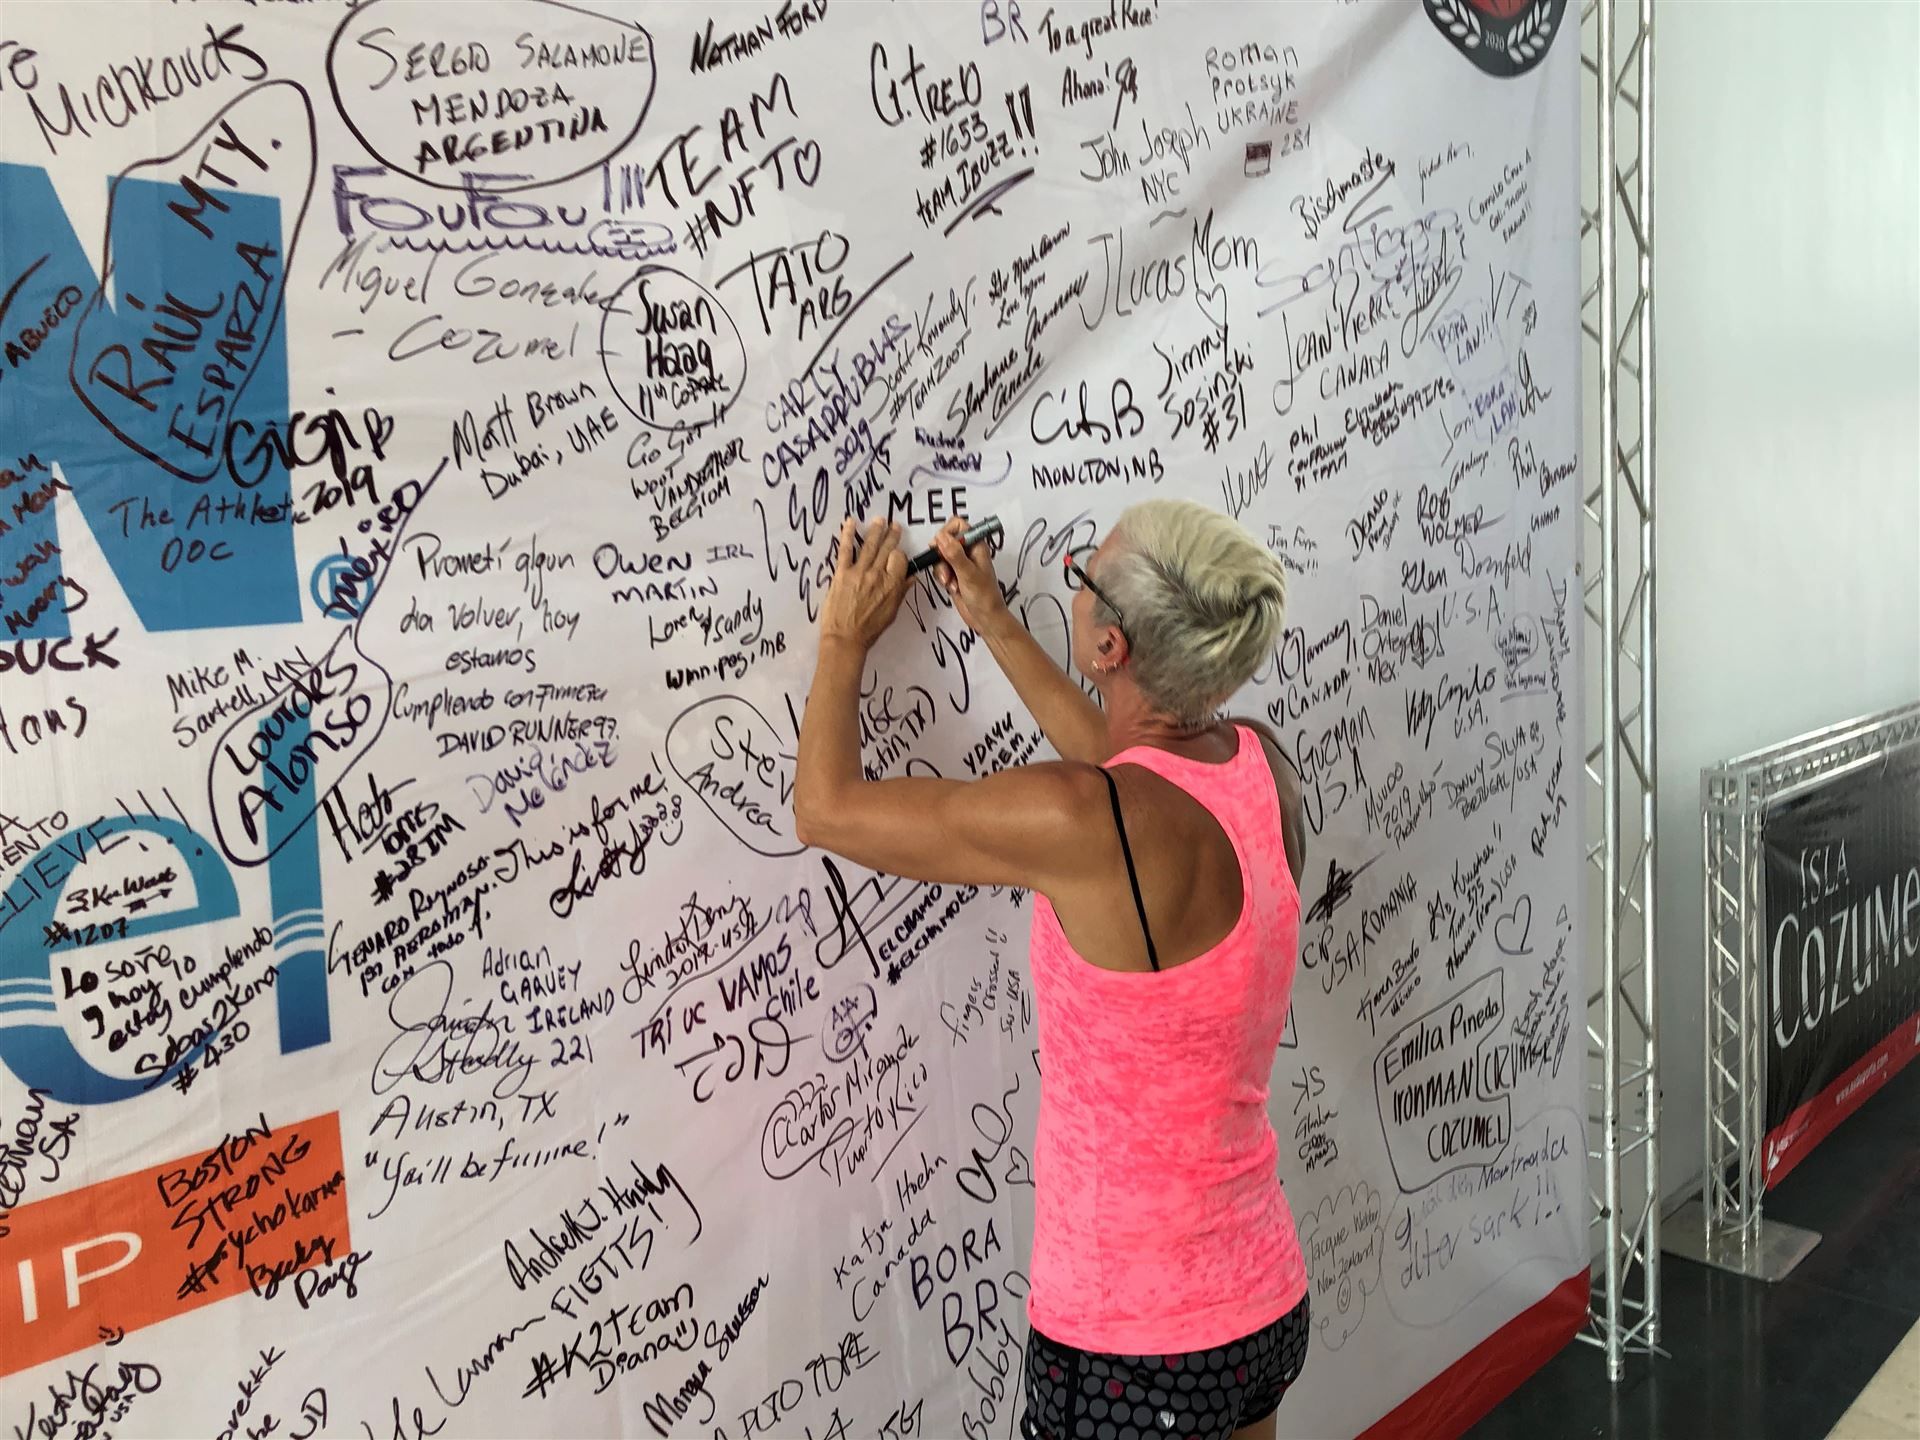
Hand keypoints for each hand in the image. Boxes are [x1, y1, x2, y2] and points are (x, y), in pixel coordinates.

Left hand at [820, 517, 908, 646]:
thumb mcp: (892, 612)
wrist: (845, 638)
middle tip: (895, 525)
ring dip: (876, 530)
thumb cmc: (869, 630)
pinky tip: (850, 522)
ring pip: (870, 545)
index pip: (900, 559)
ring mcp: (859, 572)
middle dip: (892, 535)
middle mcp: (877, 575)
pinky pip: (846, 550)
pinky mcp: (842, 573)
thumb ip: (901, 592)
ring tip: (880, 519)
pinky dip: (848, 534)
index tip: (897, 554)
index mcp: (892, 585)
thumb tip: (911, 577)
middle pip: (887, 549)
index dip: (900, 555)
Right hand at [931, 516, 1009, 635]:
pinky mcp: (954, 574)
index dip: (946, 533)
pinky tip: (951, 587)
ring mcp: (960, 563)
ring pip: (940, 556)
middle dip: (941, 555)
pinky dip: (942, 577)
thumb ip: (954, 554)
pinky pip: (940, 568)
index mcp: (976, 545)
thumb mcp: (968, 574)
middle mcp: (968, 551)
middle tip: (946, 569)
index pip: (958, 525)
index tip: (941, 547)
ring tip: (951, 583)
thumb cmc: (984, 597)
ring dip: (941, 570)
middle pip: (945, 540)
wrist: (985, 618)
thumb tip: (941, 536)